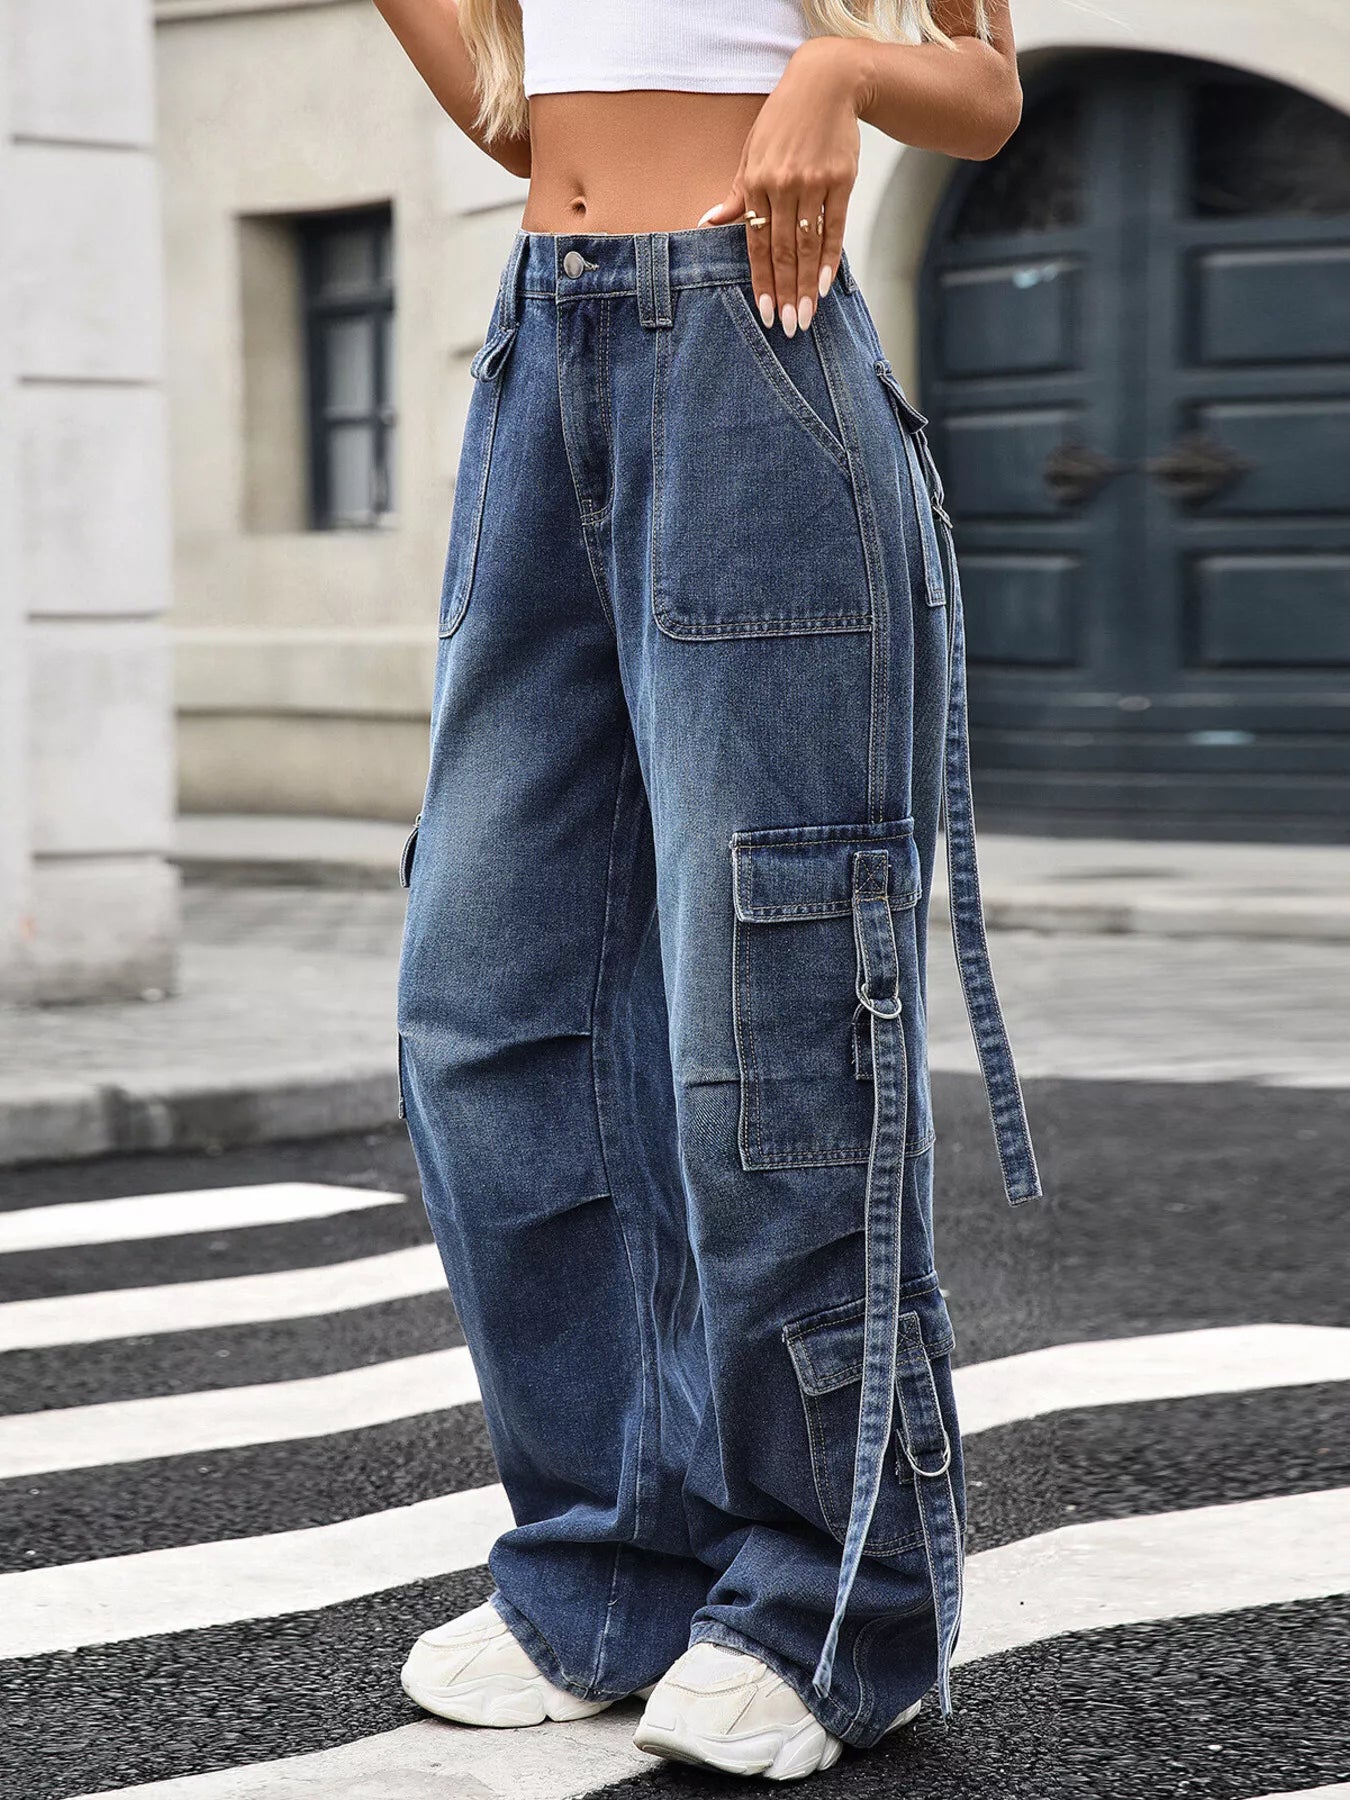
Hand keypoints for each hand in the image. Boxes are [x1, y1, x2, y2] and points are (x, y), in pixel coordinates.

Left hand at [696, 37, 869, 335]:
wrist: (825, 84)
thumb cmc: (783, 122)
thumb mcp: (752, 152)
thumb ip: (737, 193)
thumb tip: (709, 222)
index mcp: (756, 183)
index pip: (756, 244)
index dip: (761, 281)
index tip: (764, 312)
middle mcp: (782, 185)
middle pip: (784, 251)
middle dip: (785, 293)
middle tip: (788, 328)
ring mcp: (813, 183)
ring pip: (808, 245)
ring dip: (807, 285)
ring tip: (807, 316)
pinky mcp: (840, 180)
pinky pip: (834, 227)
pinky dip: (830, 258)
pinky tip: (826, 284)